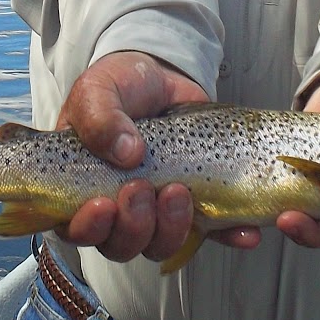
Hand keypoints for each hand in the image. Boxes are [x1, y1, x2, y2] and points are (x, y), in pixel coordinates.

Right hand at [54, 51, 258, 263]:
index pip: (75, 228)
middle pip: (121, 244)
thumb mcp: (98, 91)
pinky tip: (244, 231)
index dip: (88, 228)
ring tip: (180, 192)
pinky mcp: (195, 204)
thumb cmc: (118, 86)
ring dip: (172, 228)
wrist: (161, 74)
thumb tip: (127, 152)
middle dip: (134, 226)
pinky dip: (228, 235)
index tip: (103, 204)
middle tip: (142, 188)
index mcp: (81, 189)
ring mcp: (157, 210)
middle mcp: (118, 209)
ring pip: (161, 244)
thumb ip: (100, 117)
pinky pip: (212, 232)